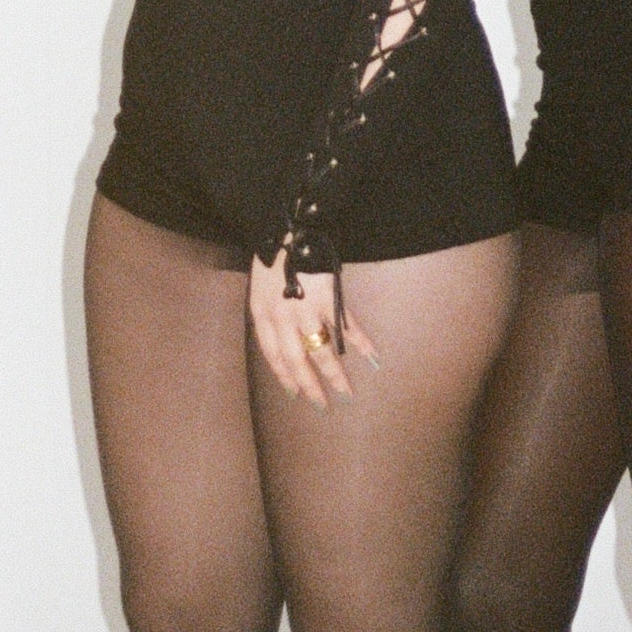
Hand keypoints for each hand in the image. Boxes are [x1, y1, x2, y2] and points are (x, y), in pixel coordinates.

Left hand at [248, 253, 378, 407]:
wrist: (290, 227)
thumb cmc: (273, 254)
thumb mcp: (261, 285)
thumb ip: (270, 310)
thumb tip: (284, 334)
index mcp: (263, 314)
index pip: (273, 356)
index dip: (284, 376)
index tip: (295, 393)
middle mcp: (282, 318)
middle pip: (297, 361)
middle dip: (309, 386)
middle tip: (322, 404)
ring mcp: (306, 309)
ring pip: (321, 350)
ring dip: (334, 374)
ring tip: (345, 392)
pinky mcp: (328, 296)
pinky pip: (345, 326)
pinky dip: (359, 342)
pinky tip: (370, 356)